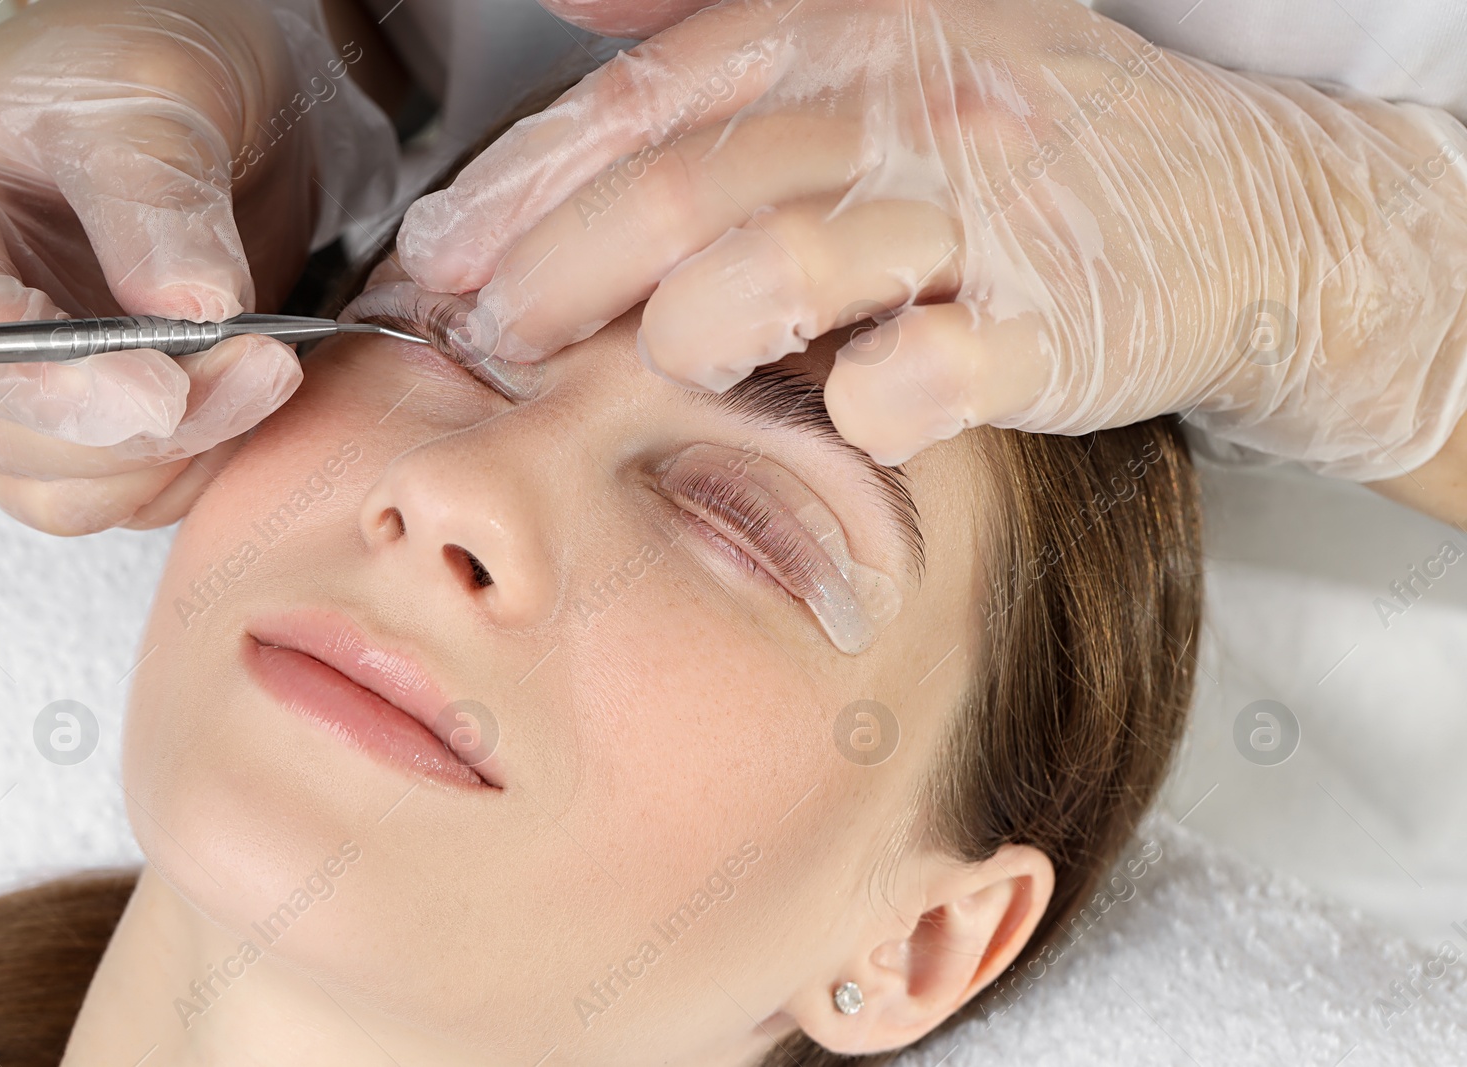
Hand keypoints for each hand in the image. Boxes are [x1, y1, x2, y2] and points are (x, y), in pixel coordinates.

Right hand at [0, 0, 321, 533]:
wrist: (228, 94)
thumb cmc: (153, 61)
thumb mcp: (156, 93)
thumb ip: (161, 199)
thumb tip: (193, 312)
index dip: (47, 382)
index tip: (157, 390)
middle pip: (1, 435)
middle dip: (139, 426)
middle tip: (260, 365)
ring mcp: (23, 378)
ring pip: (69, 487)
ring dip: (182, 454)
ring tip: (272, 367)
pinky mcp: (97, 417)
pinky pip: (138, 491)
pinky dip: (205, 462)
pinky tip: (256, 394)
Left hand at [398, 0, 1466, 479]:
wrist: (1251, 206)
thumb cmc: (1041, 138)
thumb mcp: (900, 34)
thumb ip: (730, 24)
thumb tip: (577, 3)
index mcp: (857, 30)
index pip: (647, 105)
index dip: (522, 188)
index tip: (437, 260)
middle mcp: (910, 106)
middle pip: (683, 189)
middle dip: (553, 276)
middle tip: (480, 341)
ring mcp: (981, 219)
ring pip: (777, 269)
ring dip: (678, 338)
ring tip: (634, 376)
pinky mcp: (1048, 332)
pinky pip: (911, 379)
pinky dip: (844, 412)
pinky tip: (815, 427)